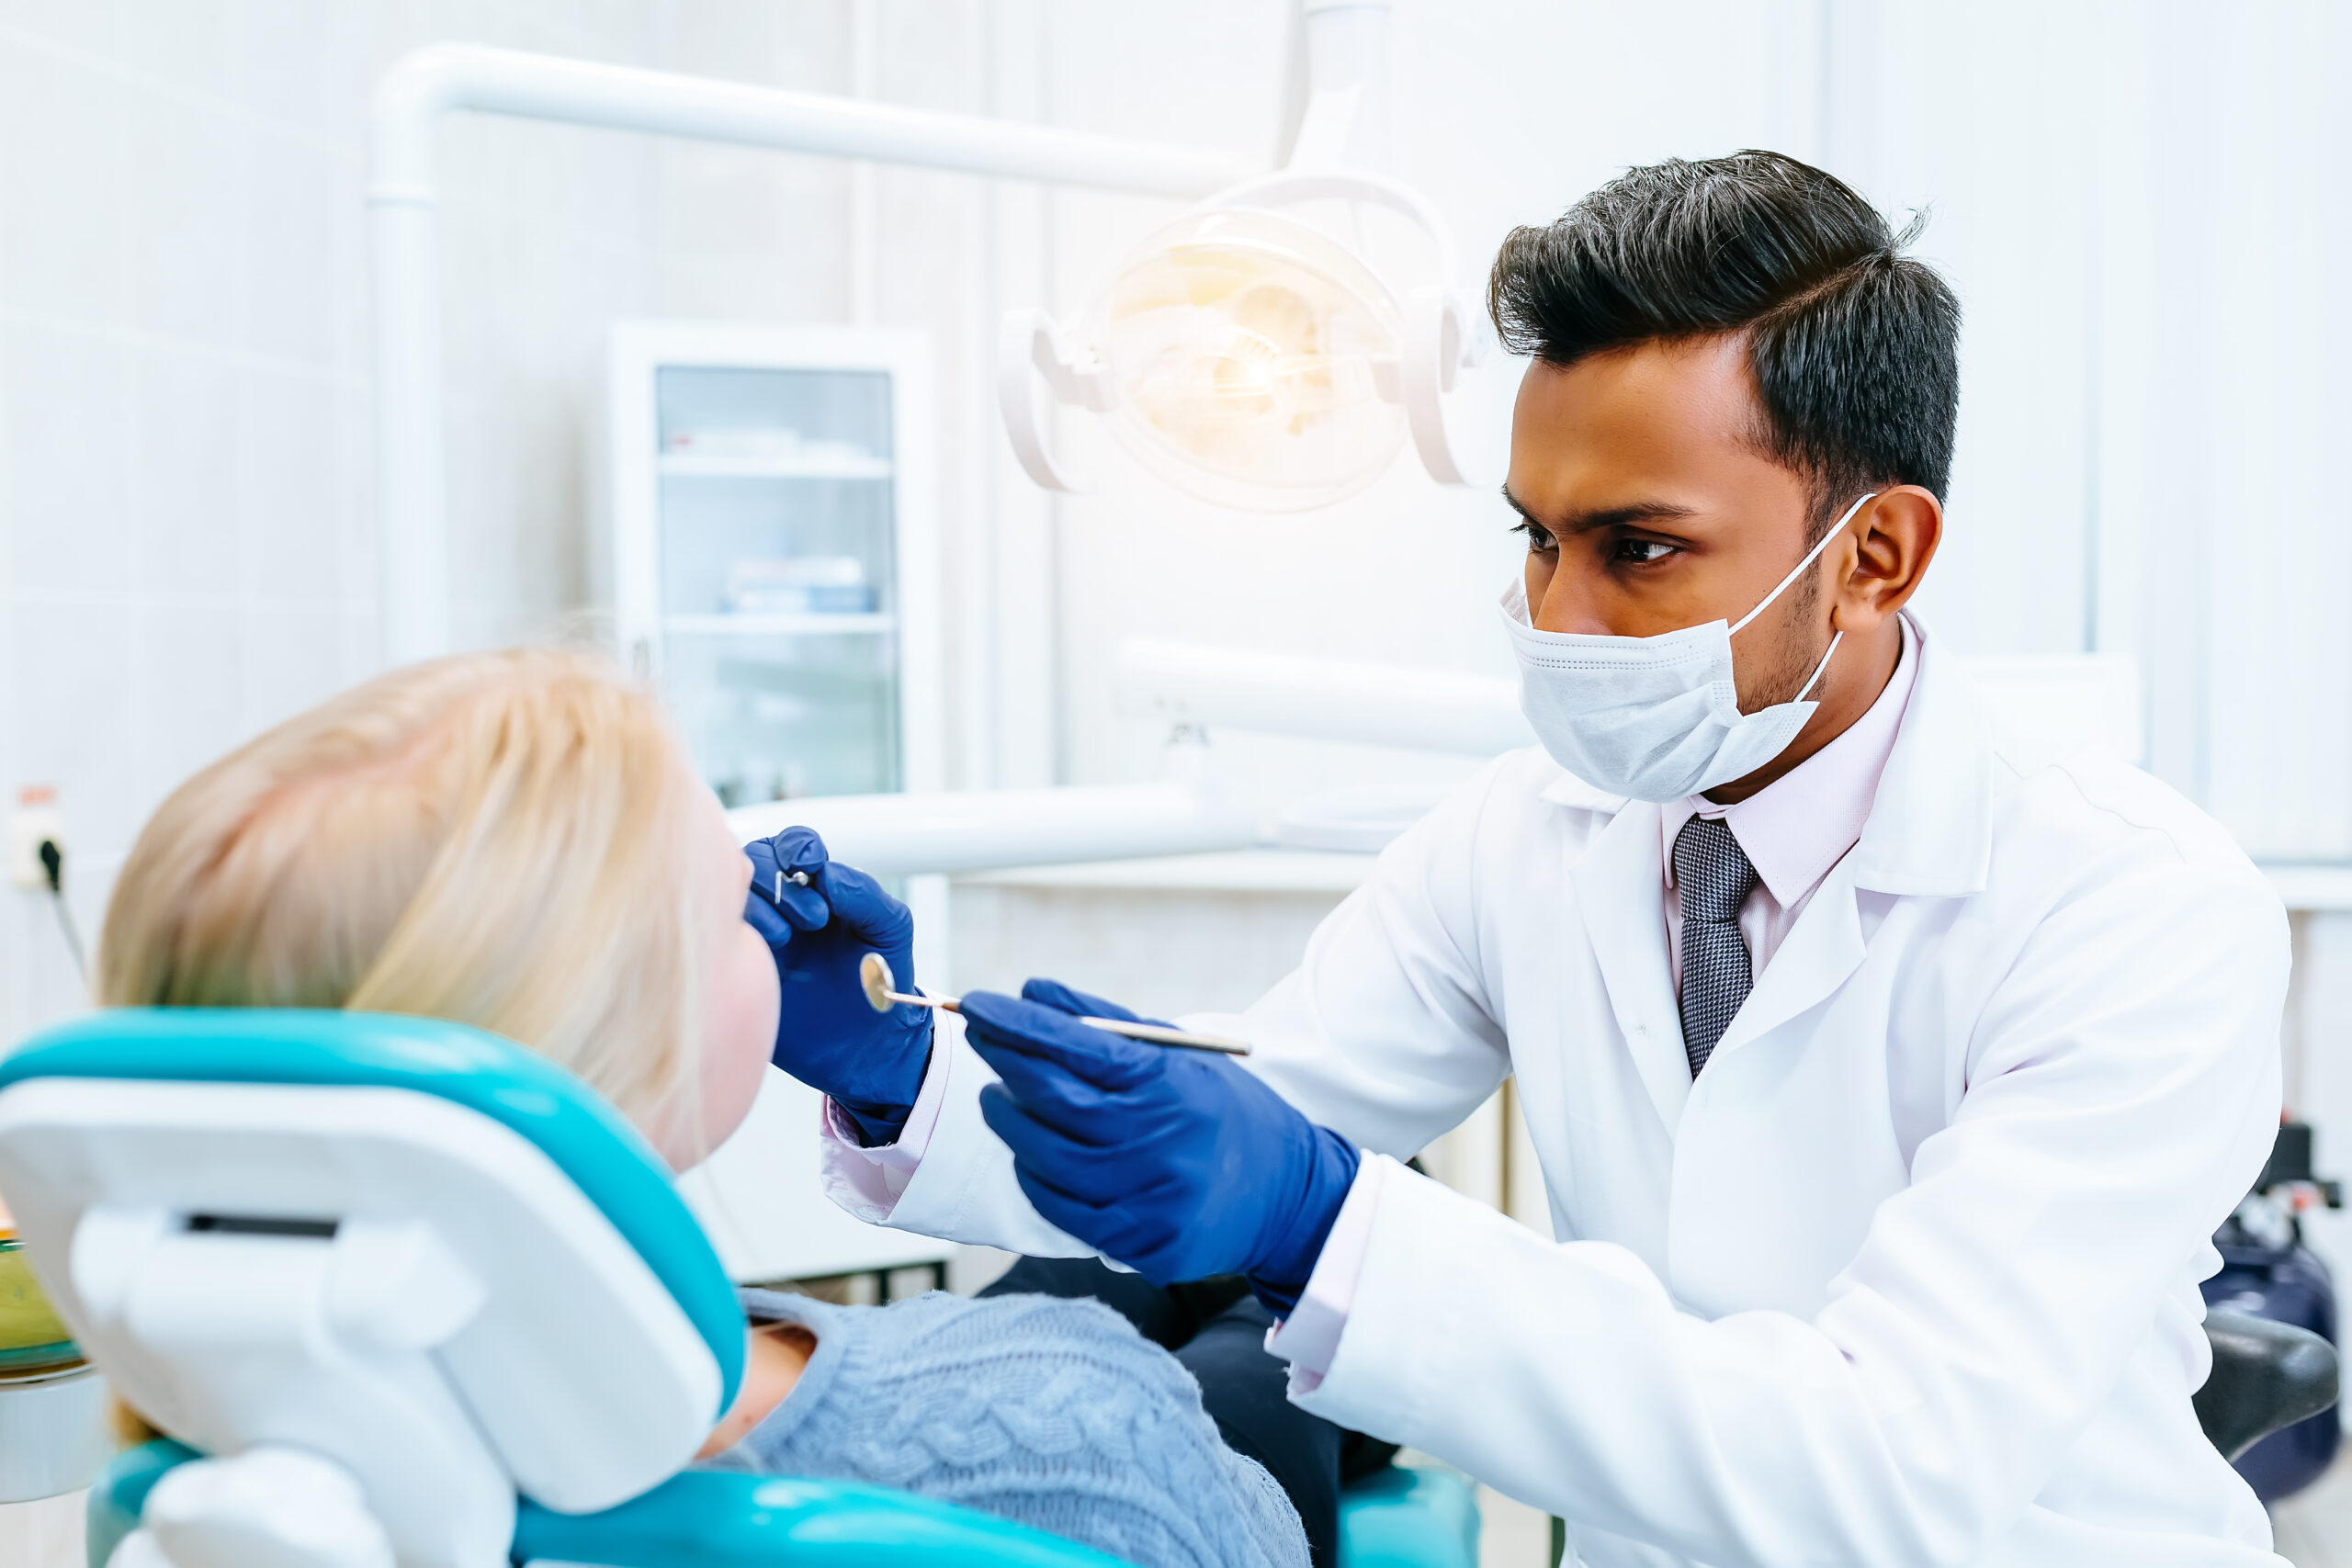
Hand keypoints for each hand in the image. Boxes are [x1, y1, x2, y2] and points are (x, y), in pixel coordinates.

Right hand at [743, 827, 931, 1144]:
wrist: (869, 1049)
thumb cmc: (883, 984)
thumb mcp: (889, 929)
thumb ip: (863, 893)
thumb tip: (823, 876)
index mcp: (815, 889)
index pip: (791, 846)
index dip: (796, 847)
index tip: (809, 866)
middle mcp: (779, 908)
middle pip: (752, 863)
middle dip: (777, 881)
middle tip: (814, 919)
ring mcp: (754, 939)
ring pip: (727, 898)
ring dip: (755, 907)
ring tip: (786, 939)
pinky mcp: (734, 973)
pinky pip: (711, 944)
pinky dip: (726, 937)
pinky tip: (758, 957)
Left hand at [961, 979, 1358, 1309]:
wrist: (1289, 1198)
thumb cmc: (1224, 1114)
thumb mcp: (1182, 1056)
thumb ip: (1104, 1024)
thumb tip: (1031, 992)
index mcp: (1174, 1088)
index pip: (1079, 1049)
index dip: (1020, 1025)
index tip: (979, 1004)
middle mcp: (1160, 1145)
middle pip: (1052, 1101)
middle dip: (1005, 1062)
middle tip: (981, 1037)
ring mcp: (1148, 1201)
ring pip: (1044, 1158)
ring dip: (1008, 1121)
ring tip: (998, 1095)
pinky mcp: (1140, 1245)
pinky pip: (1059, 1209)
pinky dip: (1032, 1175)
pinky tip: (1028, 1151)